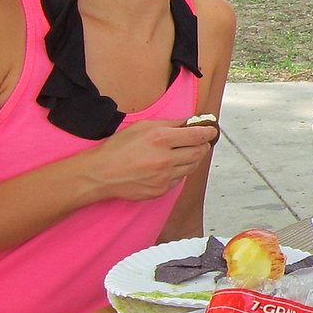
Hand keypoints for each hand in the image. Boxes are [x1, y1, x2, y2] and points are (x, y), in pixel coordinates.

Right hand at [83, 119, 216, 202]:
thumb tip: (190, 122)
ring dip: (193, 158)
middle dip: (203, 145)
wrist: (101, 174)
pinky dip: (180, 170)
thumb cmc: (118, 148)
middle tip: (202, 141)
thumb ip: (170, 123)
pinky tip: (171, 165)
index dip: (208, 132)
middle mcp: (165, 159)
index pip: (197, 136)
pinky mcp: (162, 190)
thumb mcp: (142, 126)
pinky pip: (180, 179)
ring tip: (187, 151)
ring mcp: (165, 177)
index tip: (212, 130)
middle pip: (199, 152)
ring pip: (192, 167)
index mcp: (160, 139)